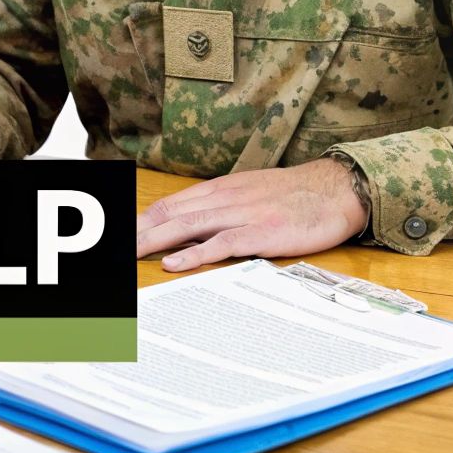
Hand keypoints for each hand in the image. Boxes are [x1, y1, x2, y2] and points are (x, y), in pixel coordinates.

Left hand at [135, 159, 368, 271]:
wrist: (337, 189)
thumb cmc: (296, 195)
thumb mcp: (252, 193)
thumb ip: (223, 206)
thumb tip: (194, 225)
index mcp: (223, 189)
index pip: (172, 203)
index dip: (144, 219)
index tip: (124, 233)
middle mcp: (226, 198)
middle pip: (172, 215)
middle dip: (139, 232)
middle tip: (116, 247)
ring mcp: (243, 214)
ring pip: (189, 226)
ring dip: (155, 241)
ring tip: (130, 253)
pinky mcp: (261, 233)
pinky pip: (221, 244)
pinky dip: (195, 253)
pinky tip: (174, 263)